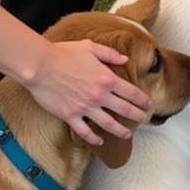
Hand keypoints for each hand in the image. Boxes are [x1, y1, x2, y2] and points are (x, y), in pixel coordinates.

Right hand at [26, 40, 150, 144]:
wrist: (40, 66)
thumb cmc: (64, 53)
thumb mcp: (90, 47)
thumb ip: (110, 54)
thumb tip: (125, 59)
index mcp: (106, 78)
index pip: (131, 92)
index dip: (142, 100)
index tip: (149, 105)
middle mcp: (99, 95)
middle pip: (124, 110)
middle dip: (137, 116)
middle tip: (144, 120)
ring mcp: (85, 107)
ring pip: (108, 124)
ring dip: (120, 131)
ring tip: (128, 135)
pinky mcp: (71, 116)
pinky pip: (85, 132)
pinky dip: (94, 139)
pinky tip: (99, 142)